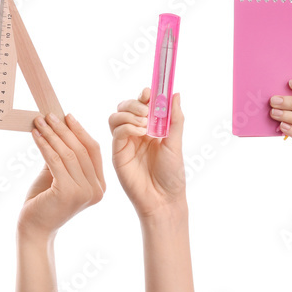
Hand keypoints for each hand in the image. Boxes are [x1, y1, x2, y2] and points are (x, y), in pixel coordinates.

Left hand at [18, 113, 105, 242]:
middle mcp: (97, 190)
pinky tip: (35, 135)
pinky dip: (44, 145)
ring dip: (52, 134)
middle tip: (48, 115)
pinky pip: (55, 161)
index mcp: (99, 186)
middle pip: (81, 150)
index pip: (93, 151)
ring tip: (39, 122)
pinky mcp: (68, 192)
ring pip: (68, 154)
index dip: (80, 131)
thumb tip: (59, 126)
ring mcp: (84, 192)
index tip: (66, 116)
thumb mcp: (58, 175)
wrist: (34, 228)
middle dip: (63, 130)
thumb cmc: (44, 200)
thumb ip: (64, 156)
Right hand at [109, 88, 186, 218]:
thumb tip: (175, 94)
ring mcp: (125, 143)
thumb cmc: (172, 174)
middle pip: (124, 107)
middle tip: (147, 110)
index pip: (141, 104)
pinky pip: (116, 132)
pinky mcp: (117, 153)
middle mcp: (135, 133)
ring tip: (145, 124)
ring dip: (129, 114)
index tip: (150, 92)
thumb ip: (175, 119)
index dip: (143, 96)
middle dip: (134, 103)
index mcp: (149, 129)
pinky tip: (140, 133)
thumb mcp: (176, 143)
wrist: (164, 199)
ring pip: (115, 117)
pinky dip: (127, 127)